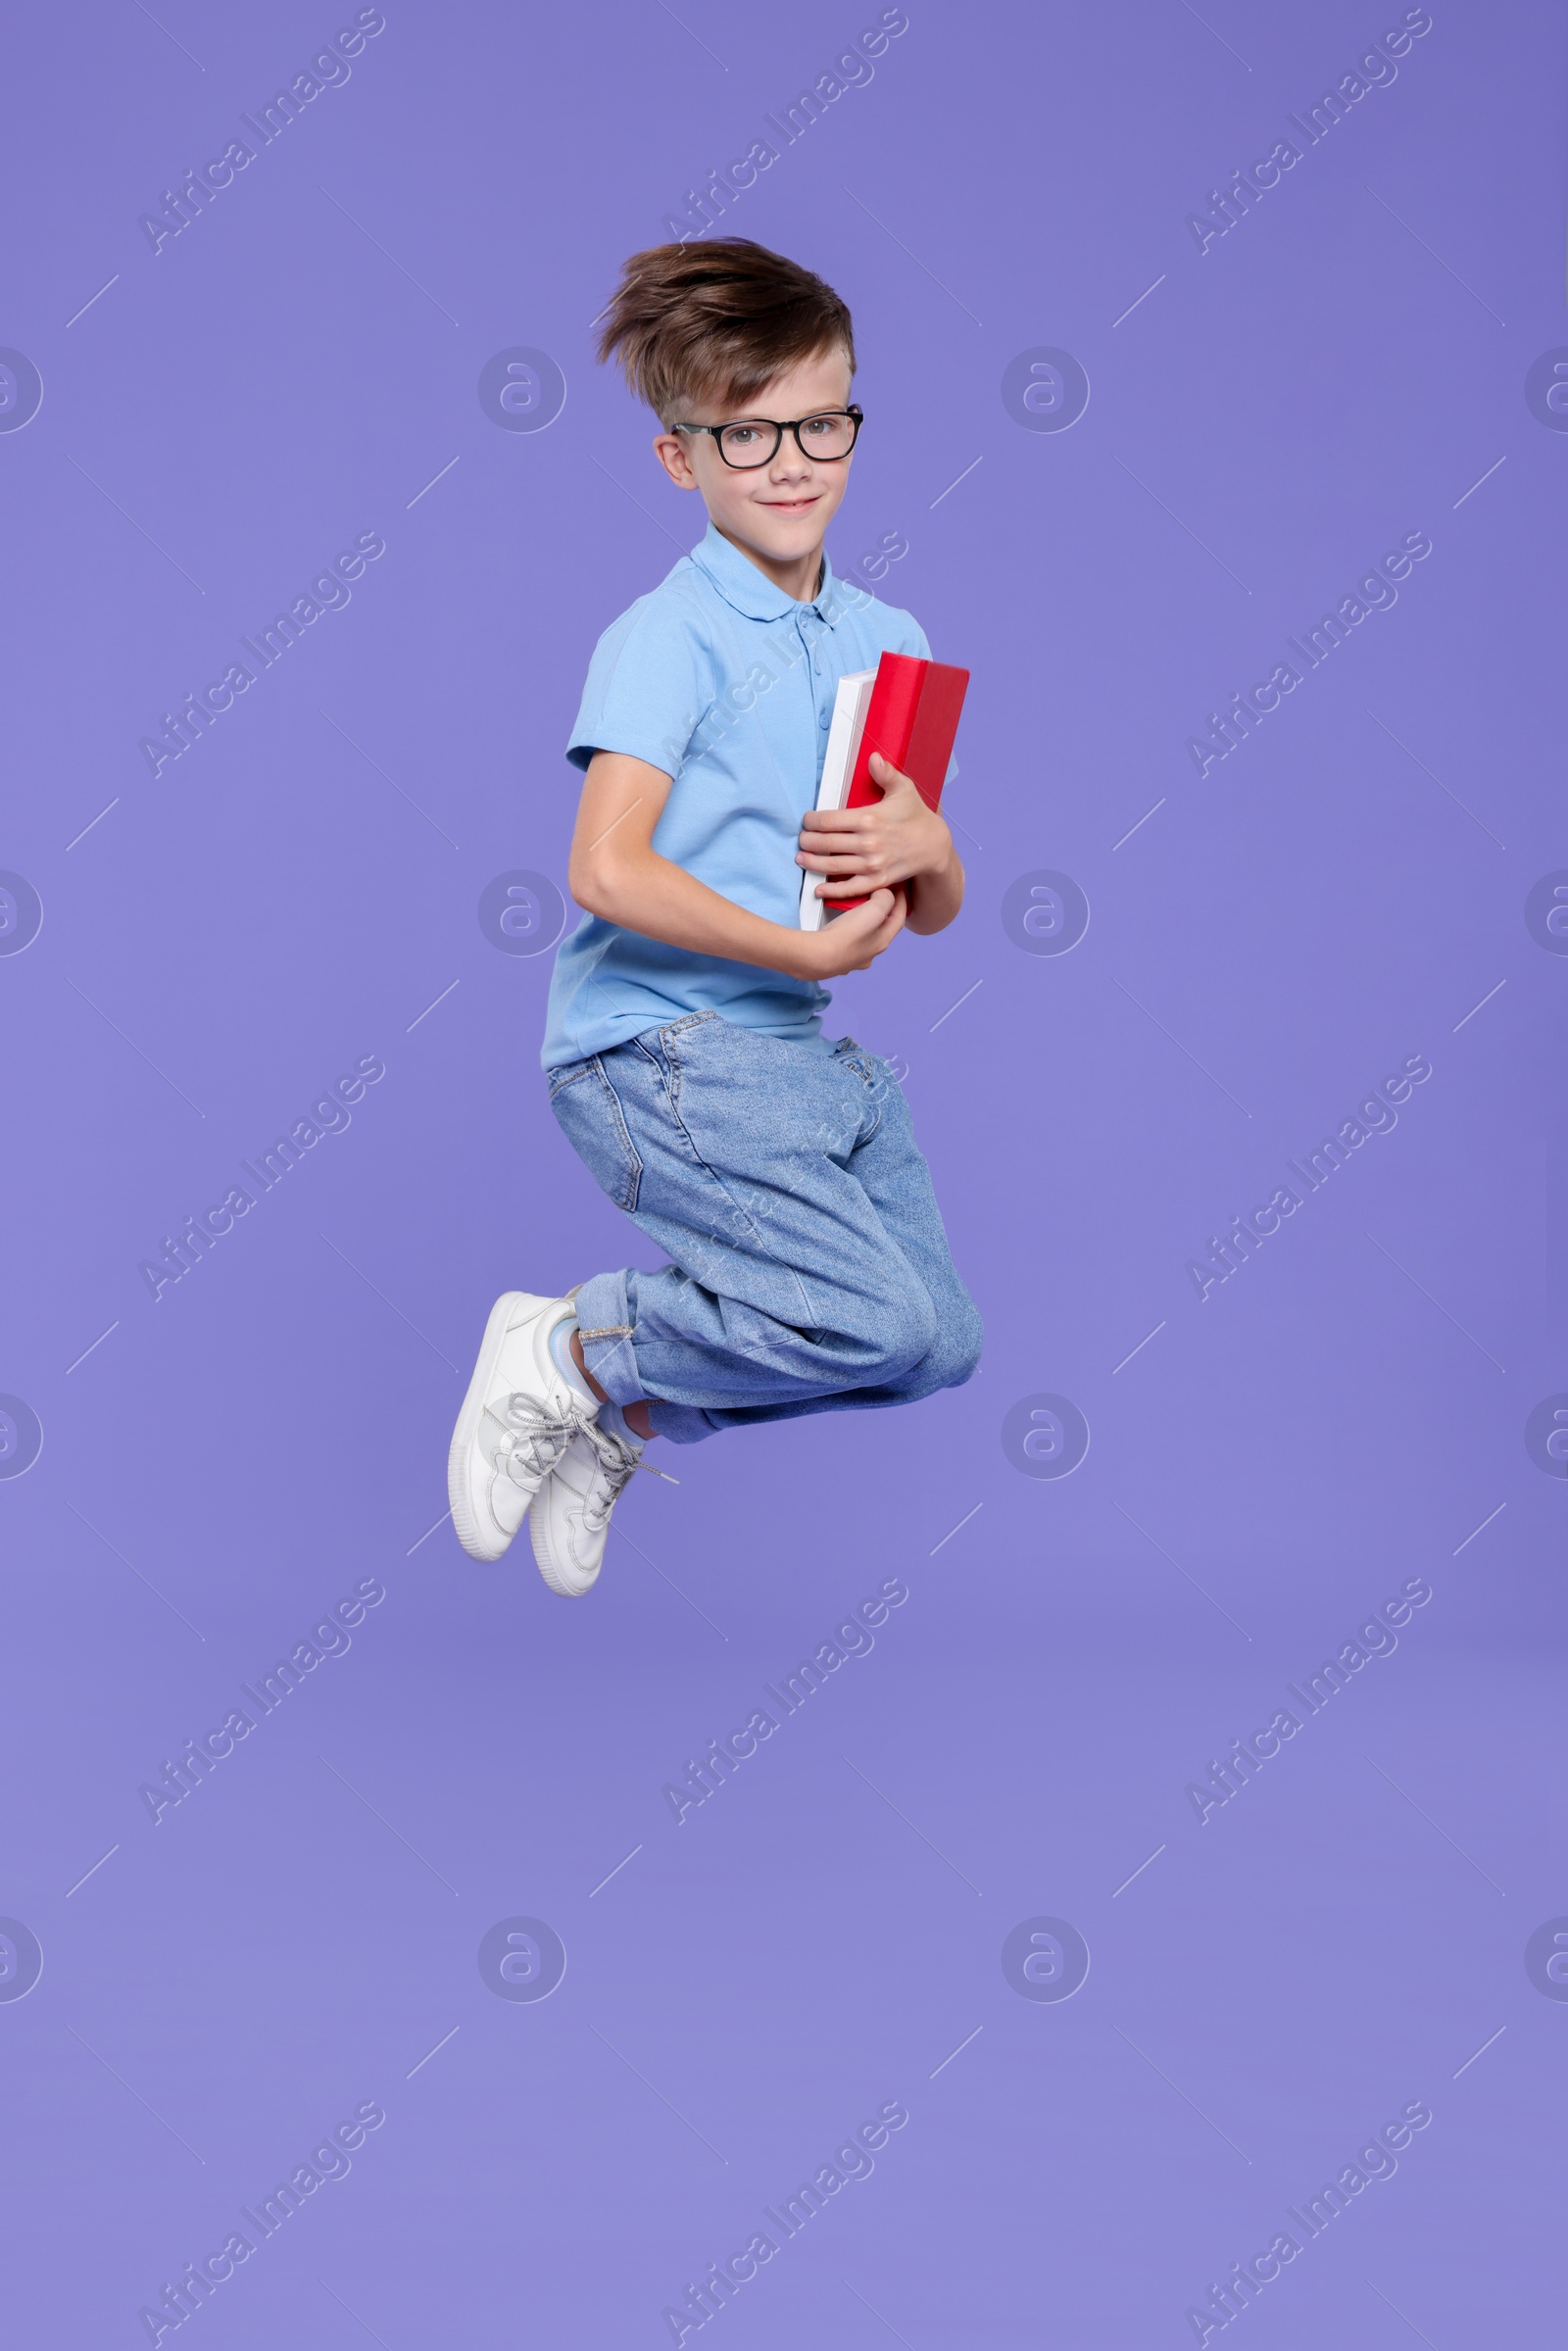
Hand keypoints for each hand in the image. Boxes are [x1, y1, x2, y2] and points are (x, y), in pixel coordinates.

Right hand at [787, 887, 906, 978]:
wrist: (816, 955)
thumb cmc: (847, 934)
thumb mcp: (874, 910)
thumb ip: (885, 899)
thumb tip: (884, 895)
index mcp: (882, 942)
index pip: (899, 918)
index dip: (901, 901)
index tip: (899, 887)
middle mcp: (870, 954)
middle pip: (882, 930)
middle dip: (882, 913)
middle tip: (879, 898)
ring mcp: (852, 960)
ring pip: (863, 939)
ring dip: (864, 925)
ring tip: (858, 911)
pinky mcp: (835, 960)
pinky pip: (845, 944)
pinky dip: (847, 932)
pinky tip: (840, 927)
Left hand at [797, 752, 954, 903]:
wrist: (935, 846)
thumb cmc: (916, 815)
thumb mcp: (904, 789)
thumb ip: (886, 773)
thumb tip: (873, 757)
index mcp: (869, 818)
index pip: (827, 820)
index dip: (811, 821)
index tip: (807, 821)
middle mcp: (868, 842)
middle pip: (825, 843)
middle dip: (807, 841)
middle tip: (801, 839)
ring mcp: (872, 864)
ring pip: (832, 866)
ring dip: (812, 863)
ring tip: (801, 858)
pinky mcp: (878, 881)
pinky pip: (850, 889)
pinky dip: (832, 891)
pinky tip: (818, 889)